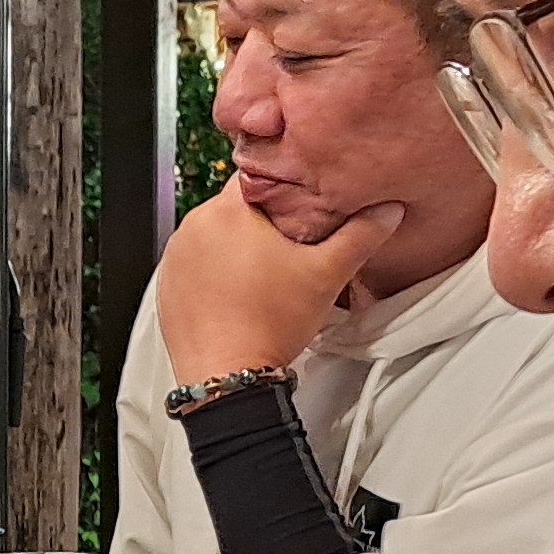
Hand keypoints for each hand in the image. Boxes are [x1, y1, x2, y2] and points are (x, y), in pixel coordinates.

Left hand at [156, 184, 405, 385]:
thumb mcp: (326, 275)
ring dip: (234, 247)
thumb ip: (360, 236)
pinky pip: (194, 264)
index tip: (299, 209)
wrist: (227, 377)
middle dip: (260, 222)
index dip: (284, 190)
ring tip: (263, 276)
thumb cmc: (270, 326)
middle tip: (288, 249)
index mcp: (229, 210)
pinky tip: (238, 293)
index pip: (259, 176)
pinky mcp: (166, 284)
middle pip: (235, 207)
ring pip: (213, 235)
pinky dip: (213, 272)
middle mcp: (194, 226)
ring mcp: (176, 256)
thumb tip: (386, 211)